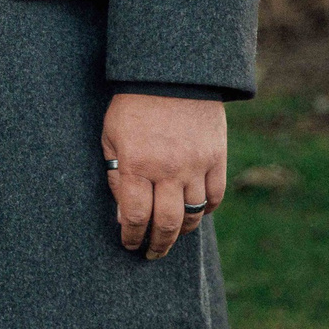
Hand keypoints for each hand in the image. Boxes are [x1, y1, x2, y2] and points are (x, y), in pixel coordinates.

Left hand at [103, 93, 227, 260]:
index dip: (132, 237)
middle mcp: (168, 170)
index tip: (130, 244)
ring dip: (182, 232)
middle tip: (151, 253)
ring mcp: (195, 165)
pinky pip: (214, 197)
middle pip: (167, 224)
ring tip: (172, 236)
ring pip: (193, 215)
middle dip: (157, 245)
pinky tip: (195, 214)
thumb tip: (124, 217)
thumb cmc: (133, 105)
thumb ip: (116, 177)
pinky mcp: (216, 158)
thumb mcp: (111, 136)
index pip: (136, 217)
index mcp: (136, 164)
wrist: (172, 74)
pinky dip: (205, 211)